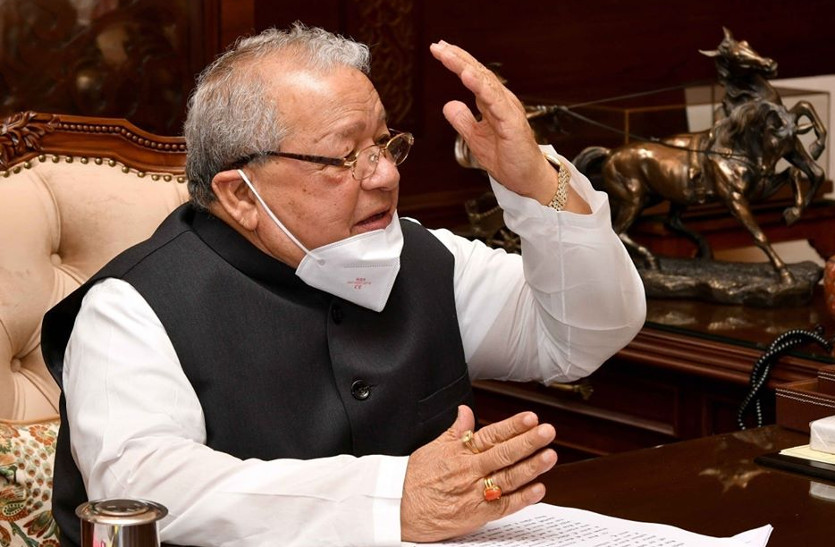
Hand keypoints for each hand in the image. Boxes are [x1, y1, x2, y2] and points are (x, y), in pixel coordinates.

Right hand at [400, 405, 557, 541]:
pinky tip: (538, 489)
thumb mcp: (433, 447)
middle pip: (504, 454)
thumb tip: (466, 412)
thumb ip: (456, 431)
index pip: (491, 435)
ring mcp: (474, 493)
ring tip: (549, 455)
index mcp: (460, 452)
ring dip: (531, 467)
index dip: (512, 426)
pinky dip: (522, 498)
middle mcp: (469, 471)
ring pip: (508, 478)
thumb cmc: (414, 478)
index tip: (531, 418)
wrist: (398, 508)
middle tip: (547, 431)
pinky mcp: (476, 514)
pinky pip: (503, 506)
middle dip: (528, 442)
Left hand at [429, 40, 556, 203]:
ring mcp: (508, 111)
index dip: (457, 62)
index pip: (474, 77)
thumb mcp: (476, 138)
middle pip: (479, 74)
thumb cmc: (508, 158)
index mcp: (493, 103)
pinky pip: (495, 102)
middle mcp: (502, 102)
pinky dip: (481, 88)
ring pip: (486, 83)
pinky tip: (467, 76)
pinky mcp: (512, 124)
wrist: (527, 179)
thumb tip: (448, 105)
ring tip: (449, 56)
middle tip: (438, 47)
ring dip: (466, 67)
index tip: (439, 50)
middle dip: (458, 58)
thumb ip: (463, 120)